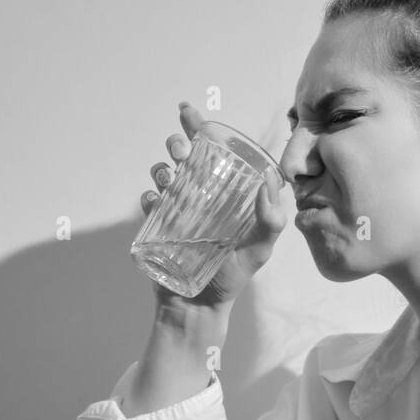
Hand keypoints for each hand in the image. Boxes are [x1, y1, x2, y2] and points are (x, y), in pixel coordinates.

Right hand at [141, 101, 287, 311]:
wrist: (200, 307)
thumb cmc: (232, 277)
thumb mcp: (260, 250)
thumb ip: (270, 220)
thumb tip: (269, 182)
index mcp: (224, 193)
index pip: (212, 152)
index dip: (198, 127)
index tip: (188, 112)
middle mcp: (198, 196)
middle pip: (183, 156)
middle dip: (179, 143)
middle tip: (182, 150)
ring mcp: (176, 210)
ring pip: (164, 174)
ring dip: (163, 166)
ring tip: (168, 175)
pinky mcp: (157, 226)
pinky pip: (149, 203)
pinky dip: (149, 197)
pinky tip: (155, 201)